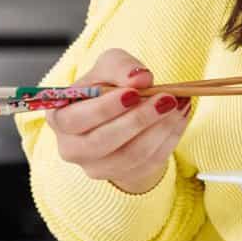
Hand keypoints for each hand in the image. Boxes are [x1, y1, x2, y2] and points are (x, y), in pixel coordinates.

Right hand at [45, 49, 190, 195]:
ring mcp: (98, 167)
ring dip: (160, 128)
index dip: (104, 108)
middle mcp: (72, 149)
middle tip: (166, 98)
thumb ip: (121, 66)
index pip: (75, 120)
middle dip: (139, 119)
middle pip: (103, 142)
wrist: (120, 112)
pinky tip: (181, 115)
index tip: (133, 93)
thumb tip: (140, 78)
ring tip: (179, 103)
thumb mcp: (109, 65)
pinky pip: (151, 161)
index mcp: (59, 118)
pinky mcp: (124, 175)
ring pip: (132, 155)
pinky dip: (171, 137)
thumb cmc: (107, 87)